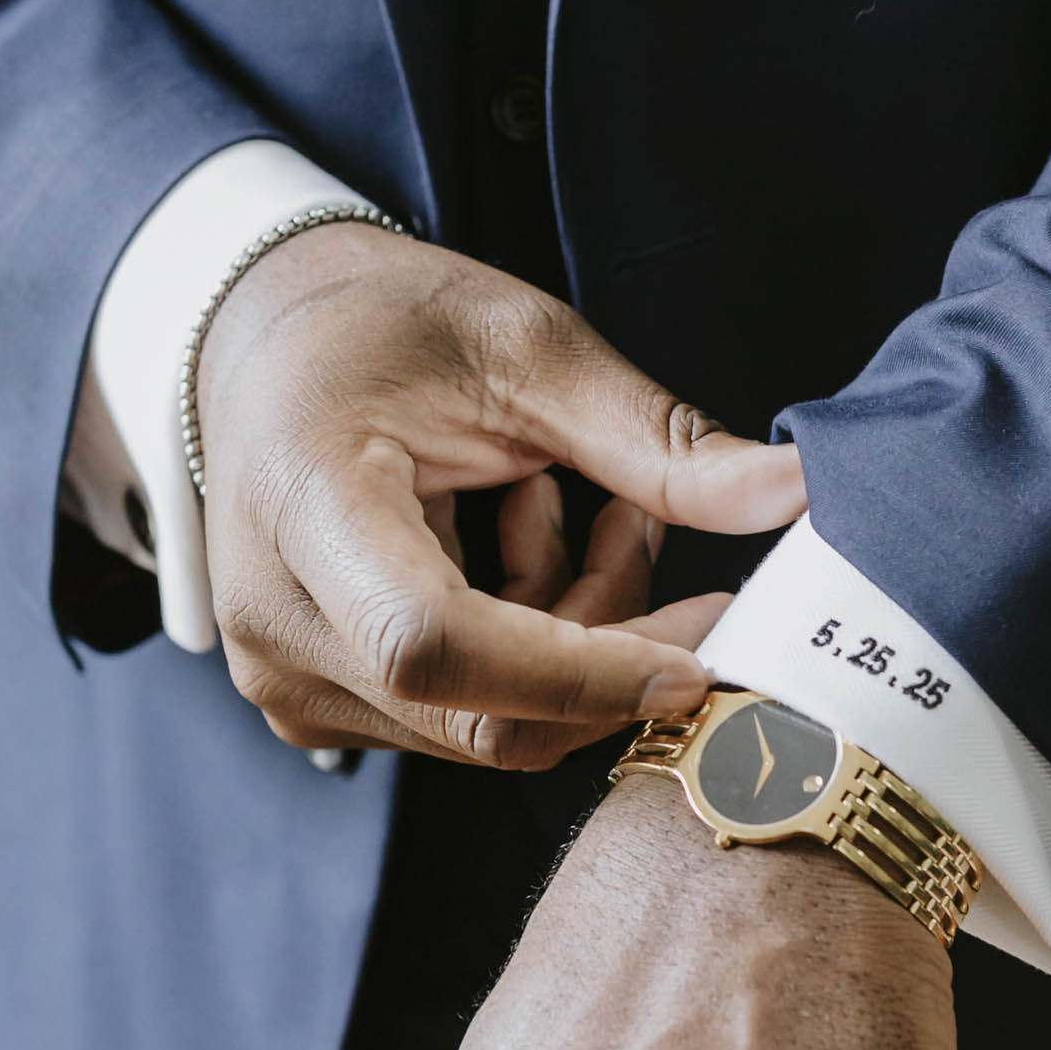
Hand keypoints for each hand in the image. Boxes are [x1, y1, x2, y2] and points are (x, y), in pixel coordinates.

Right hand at [196, 225, 803, 765]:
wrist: (255, 338)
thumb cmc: (372, 324)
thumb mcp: (523, 346)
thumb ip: (655, 439)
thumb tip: (795, 492)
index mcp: (306, 512)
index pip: (441, 647)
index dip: (583, 673)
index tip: (696, 655)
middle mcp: (279, 623)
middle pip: (484, 711)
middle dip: (606, 653)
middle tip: (648, 533)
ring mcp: (289, 676)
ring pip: (489, 725)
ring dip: (572, 642)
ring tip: (570, 506)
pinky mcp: (317, 700)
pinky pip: (460, 717)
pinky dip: (527, 651)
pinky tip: (519, 544)